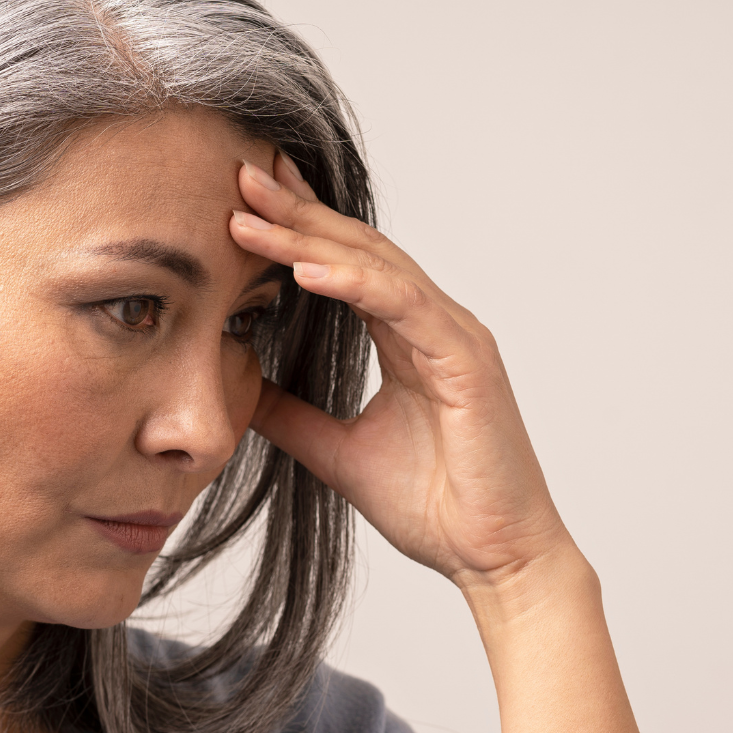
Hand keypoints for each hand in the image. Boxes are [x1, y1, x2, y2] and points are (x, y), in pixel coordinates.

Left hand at [230, 156, 571, 589]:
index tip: (243, 205)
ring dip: (311, 236)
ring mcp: (453, 338)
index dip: (297, 232)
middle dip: (296, 212)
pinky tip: (307, 268)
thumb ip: (293, 417)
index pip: (346, 268)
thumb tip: (240, 389)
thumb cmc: (434, 507)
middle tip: (240, 173)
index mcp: (407, 340)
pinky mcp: (467, 363)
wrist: (492, 558)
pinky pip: (404, 308)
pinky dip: (356, 284)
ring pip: (376, 267)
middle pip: (357, 251)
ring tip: (253, 210)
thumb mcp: (337, 452)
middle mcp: (432, 326)